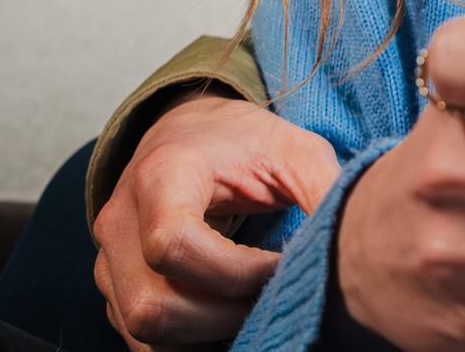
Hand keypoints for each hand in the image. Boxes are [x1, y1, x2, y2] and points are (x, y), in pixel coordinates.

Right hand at [93, 90, 340, 350]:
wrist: (190, 133)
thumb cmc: (245, 142)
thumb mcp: (295, 150)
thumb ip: (325, 190)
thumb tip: (356, 243)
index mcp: (161, 175)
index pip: (174, 246)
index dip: (234, 273)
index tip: (279, 264)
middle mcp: (120, 219)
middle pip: (153, 304)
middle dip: (223, 315)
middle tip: (270, 295)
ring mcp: (108, 257)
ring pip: (143, 329)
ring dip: (205, 335)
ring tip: (253, 306)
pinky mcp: (113, 286)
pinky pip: (140, 339)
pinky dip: (187, 341)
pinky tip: (227, 316)